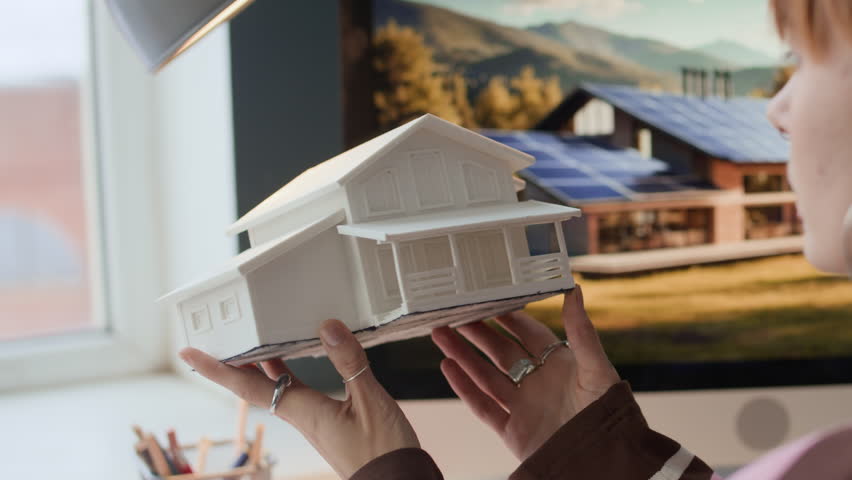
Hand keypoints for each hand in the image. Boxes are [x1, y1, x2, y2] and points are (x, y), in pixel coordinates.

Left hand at [180, 319, 419, 478]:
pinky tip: (294, 358)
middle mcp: (300, 415)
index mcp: (303, 410)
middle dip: (233, 362)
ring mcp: (311, 419)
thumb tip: (328, 327)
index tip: (190, 352)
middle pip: (255, 384)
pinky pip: (295, 390)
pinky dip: (287, 370)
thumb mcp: (370, 401)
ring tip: (250, 338)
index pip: (249, 385)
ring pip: (274, 386)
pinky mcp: (325, 421)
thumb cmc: (383, 451)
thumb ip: (349, 362)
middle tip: (216, 337)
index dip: (217, 369)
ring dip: (259, 363)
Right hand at [431, 285, 619, 460]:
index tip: (488, 298)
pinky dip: (464, 388)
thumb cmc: (608, 416)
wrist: (602, 464)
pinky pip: (483, 407)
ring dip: (462, 356)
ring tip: (440, 334)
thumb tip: (574, 289)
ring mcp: (523, 407)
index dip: (509, 317)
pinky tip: (448, 368)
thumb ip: (582, 332)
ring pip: (485, 376)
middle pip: (501, 352)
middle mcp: (538, 384)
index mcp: (560, 366)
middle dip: (477, 333)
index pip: (529, 334)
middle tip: (455, 314)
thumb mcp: (597, 369)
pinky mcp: (513, 432)